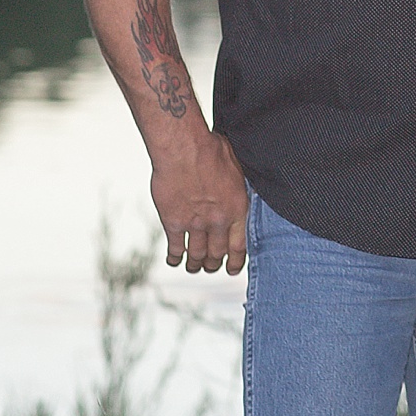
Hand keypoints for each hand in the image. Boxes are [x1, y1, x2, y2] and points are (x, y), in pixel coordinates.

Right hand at [149, 128, 248, 273]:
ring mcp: (195, 224)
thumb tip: (242, 187)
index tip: (233, 268)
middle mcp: (217, 221)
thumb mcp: (237, 167)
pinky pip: (175, 247)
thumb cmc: (211, 149)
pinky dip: (175, 257)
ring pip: (197, 254)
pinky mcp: (173, 222)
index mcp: (237, 209)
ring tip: (194, 267)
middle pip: (217, 253)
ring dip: (196, 264)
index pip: (239, 246)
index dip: (237, 261)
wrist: (183, 147)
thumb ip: (239, 185)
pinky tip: (174, 260)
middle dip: (214, 264)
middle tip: (212, 266)